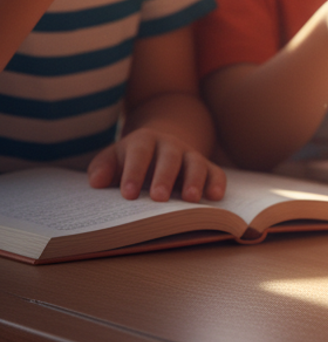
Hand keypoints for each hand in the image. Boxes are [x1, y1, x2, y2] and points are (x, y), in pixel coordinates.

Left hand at [87, 127, 226, 202]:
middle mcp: (170, 145)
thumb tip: (96, 182)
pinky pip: (215, 172)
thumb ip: (103, 167)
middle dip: (164, 177)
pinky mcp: (206, 166)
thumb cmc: (131, 158)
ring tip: (190, 200)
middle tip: (158, 198)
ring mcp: (190, 155)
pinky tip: (215, 197)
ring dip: (194, 180)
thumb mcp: (114, 157)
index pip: (139, 154)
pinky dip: (216, 183)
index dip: (134, 172)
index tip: (127, 194)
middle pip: (169, 158)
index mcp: (144, 141)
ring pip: (195, 163)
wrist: (161, 141)